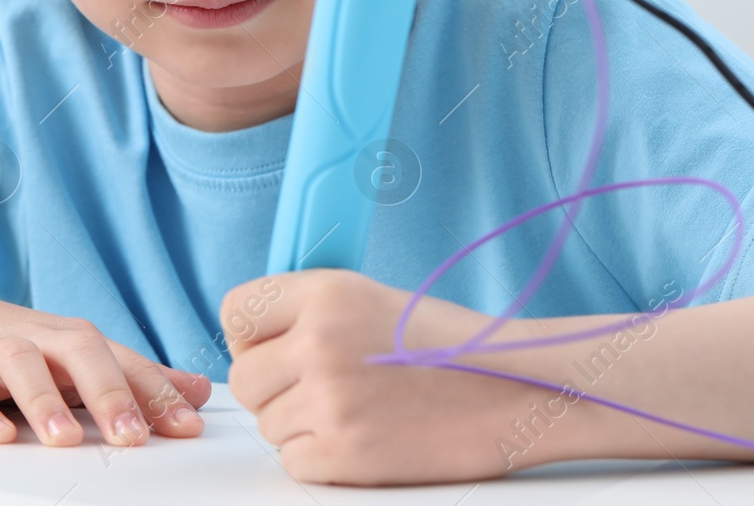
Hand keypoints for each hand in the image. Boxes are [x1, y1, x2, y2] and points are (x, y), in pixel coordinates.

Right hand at [0, 273, 211, 446]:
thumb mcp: (69, 357)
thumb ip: (131, 376)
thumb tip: (198, 391)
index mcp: (70, 340)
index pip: (122, 361)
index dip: (156, 393)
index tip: (189, 427)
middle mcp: (35, 338)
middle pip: (79, 354)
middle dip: (109, 395)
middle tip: (133, 437)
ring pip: (21, 366)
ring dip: (45, 402)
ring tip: (65, 440)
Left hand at [222, 269, 563, 484]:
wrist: (518, 391)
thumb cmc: (451, 346)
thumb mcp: (371, 297)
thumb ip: (307, 312)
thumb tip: (252, 338)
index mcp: (325, 293)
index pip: (235, 313)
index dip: (251, 335)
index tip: (271, 345)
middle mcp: (319, 343)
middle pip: (243, 377)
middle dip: (273, 385)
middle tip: (319, 384)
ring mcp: (330, 402)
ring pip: (267, 422)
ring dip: (300, 422)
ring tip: (357, 408)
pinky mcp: (344, 454)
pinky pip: (292, 460)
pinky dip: (320, 456)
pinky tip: (364, 435)